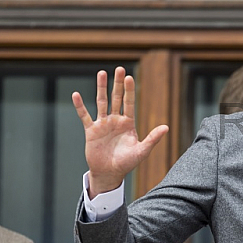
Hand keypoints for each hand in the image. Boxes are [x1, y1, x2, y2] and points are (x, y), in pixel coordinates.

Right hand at [72, 67, 167, 197]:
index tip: (130, 77)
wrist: (109, 173)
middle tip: (120, 69)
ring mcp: (103, 124)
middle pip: (116, 98)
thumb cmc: (127, 163)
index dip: (129, 91)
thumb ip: (153, 139)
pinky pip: (85, 116)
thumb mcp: (142, 151)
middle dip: (118, 84)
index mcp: (128, 124)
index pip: (129, 103)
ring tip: (101, 73)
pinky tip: (76, 95)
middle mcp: (115, 121)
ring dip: (101, 88)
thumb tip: (166, 127)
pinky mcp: (91, 131)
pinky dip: (80, 106)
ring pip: (101, 102)